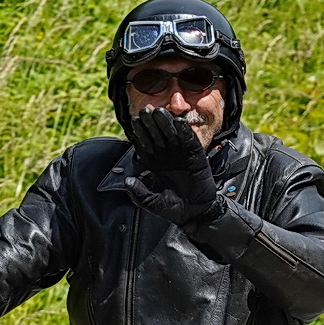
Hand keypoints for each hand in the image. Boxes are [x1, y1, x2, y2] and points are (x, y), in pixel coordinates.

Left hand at [123, 107, 224, 225]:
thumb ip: (139, 193)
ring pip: (173, 134)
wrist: (194, 214)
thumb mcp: (152, 202)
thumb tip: (128, 181)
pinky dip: (185, 132)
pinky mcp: (196, 157)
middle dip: (152, 123)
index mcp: (155, 163)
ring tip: (159, 112)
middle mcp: (167, 156)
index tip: (134, 122)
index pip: (146, 144)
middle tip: (146, 110)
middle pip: (158, 135)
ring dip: (167, 123)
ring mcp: (182, 155)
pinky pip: (190, 142)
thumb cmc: (173, 208)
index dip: (141, 133)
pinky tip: (179, 123)